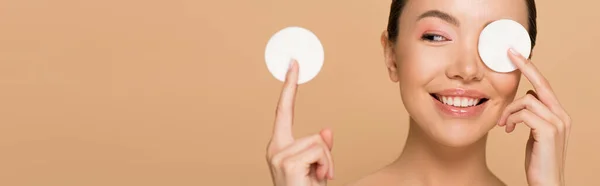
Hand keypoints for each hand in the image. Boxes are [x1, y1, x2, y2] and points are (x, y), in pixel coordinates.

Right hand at [266, 60, 333, 185]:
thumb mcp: (318, 170)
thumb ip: (320, 148)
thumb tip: (325, 131)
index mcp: (280, 148)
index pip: (285, 110)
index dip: (290, 86)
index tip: (293, 64)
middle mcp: (275, 149)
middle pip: (315, 136)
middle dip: (326, 157)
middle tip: (322, 177)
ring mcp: (278, 155)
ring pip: (319, 143)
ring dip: (326, 164)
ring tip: (316, 180)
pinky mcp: (286, 161)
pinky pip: (318, 151)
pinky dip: (325, 167)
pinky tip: (315, 179)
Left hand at [498, 49, 570, 185]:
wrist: (546, 182)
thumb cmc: (537, 160)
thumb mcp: (533, 134)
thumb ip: (531, 116)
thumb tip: (523, 101)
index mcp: (558, 114)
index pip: (544, 85)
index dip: (530, 68)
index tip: (515, 54)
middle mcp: (561, 115)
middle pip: (540, 83)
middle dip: (525, 66)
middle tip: (509, 54)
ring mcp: (557, 122)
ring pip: (526, 100)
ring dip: (509, 110)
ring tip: (504, 125)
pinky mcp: (549, 131)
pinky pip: (524, 113)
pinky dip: (512, 118)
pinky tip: (508, 130)